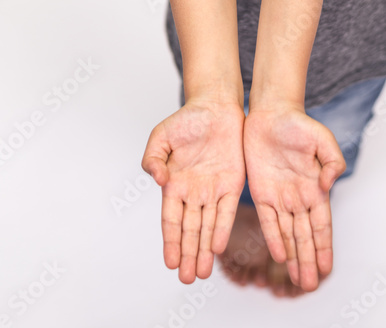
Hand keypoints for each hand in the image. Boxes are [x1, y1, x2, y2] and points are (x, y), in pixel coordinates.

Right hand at [141, 99, 245, 282]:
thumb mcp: (161, 137)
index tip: (169, 262)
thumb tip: (157, 178)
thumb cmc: (186, 120)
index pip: (171, 220)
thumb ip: (153, 158)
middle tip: (186, 279)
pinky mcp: (232, 184)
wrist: (215, 106)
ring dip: (203, 250)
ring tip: (201, 273)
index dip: (170, 241)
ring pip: (207, 227)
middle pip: (189, 230)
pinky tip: (217, 246)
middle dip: (187, 255)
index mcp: (174, 185)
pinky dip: (221, 229)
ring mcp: (213, 190)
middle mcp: (193, 193)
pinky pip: (226, 211)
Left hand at [243, 105, 345, 291]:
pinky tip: (279, 255)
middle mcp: (299, 197)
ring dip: (293, 257)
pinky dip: (274, 238)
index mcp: (316, 187)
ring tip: (297, 279)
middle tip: (309, 286)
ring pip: (288, 234)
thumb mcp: (322, 138)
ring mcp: (280, 196)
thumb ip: (332, 160)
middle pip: (305, 236)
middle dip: (308, 261)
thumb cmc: (299, 124)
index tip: (326, 269)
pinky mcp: (261, 192)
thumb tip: (328, 184)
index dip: (324, 247)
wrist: (271, 112)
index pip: (322, 225)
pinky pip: (267, 220)